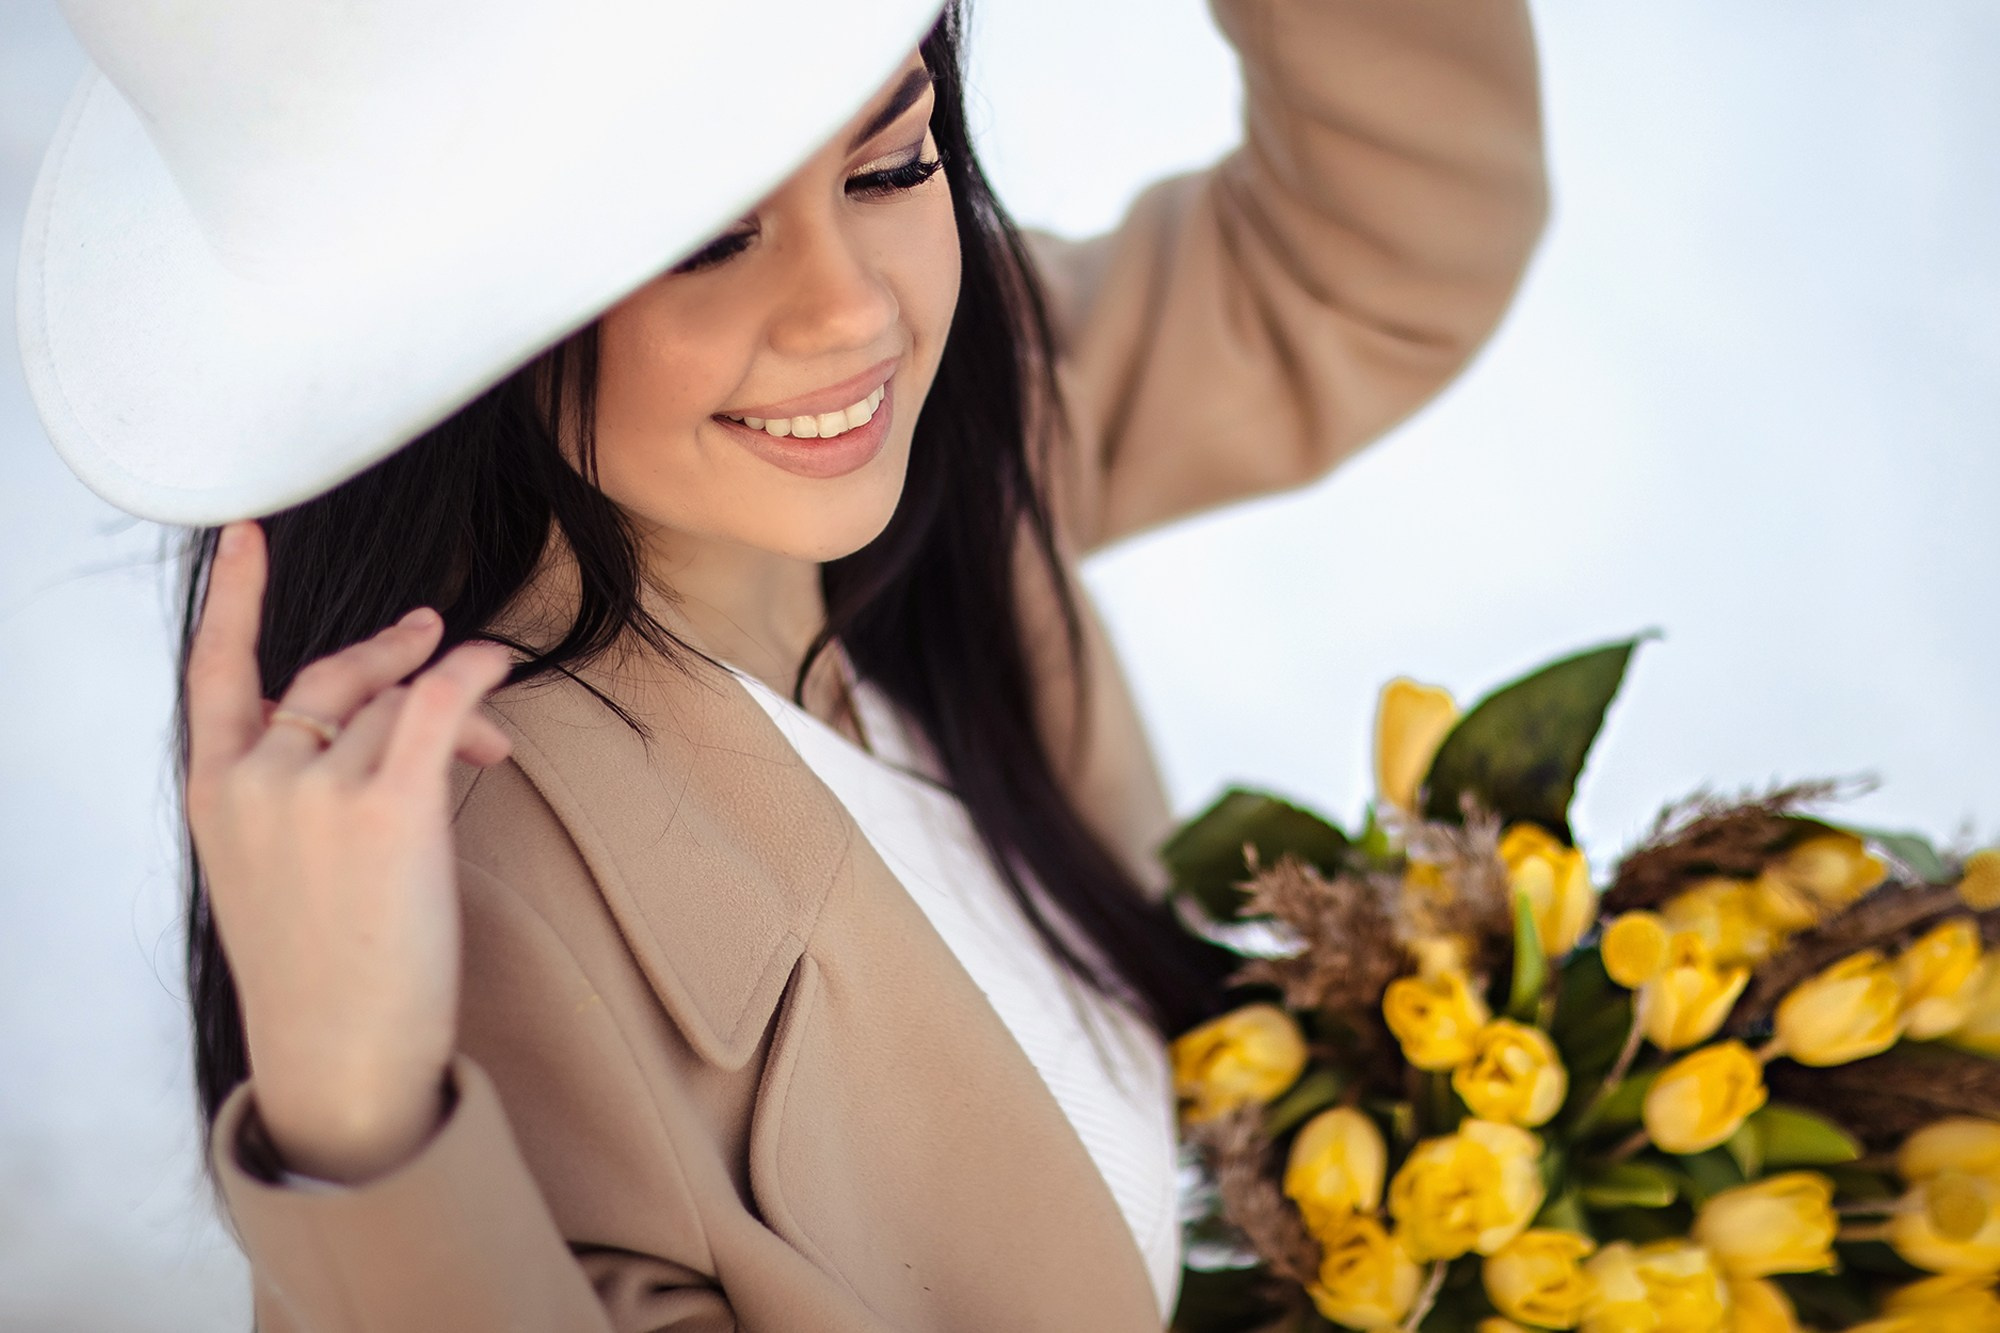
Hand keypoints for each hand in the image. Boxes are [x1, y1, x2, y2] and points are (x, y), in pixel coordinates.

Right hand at [185, 520, 514, 1182]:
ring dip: (455, 707)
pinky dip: (472, 673)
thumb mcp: (271, 869)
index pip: (213, 673)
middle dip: (395, 658)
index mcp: (213, 792)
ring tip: (490, 747)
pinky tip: (496, 665)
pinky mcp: (385, 804)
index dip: (234, 600)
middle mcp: (255, 778)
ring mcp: (315, 788)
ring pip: (399, 704)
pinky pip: (437, 703)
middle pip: (335, 678)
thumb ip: (298, 791)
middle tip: (436, 643)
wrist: (339, 1049)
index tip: (246, 540)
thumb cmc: (321, 970)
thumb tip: (396, 720)